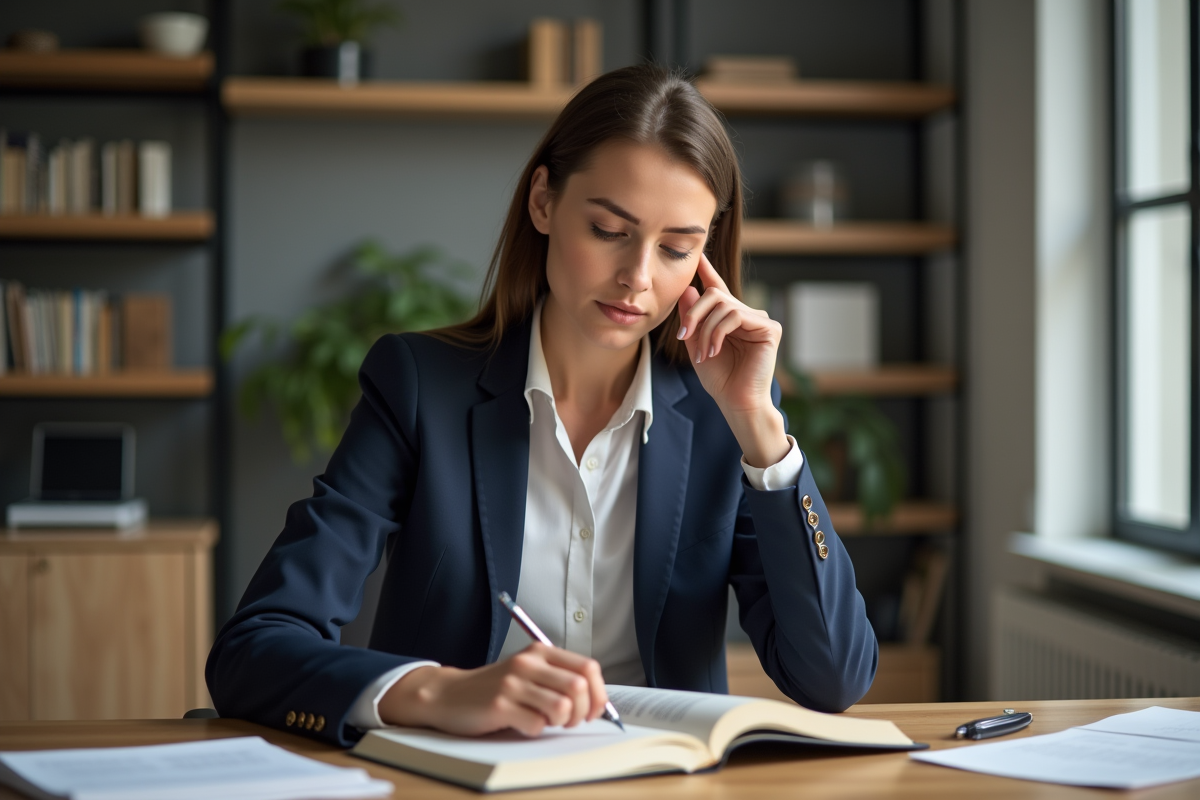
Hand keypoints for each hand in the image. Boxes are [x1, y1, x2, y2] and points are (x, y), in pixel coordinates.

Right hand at [377, 643, 608, 736]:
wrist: (448, 694)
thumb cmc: (494, 687)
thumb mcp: (528, 672)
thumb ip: (558, 678)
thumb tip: (596, 700)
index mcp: (540, 651)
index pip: (587, 667)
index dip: (598, 693)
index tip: (594, 709)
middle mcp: (528, 663)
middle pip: (579, 687)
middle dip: (583, 711)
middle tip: (570, 720)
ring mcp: (513, 683)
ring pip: (561, 706)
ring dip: (560, 722)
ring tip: (547, 722)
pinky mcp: (499, 704)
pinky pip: (535, 725)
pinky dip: (535, 730)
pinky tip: (522, 724)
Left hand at [676, 253, 788, 467]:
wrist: (735, 402)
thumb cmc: (719, 379)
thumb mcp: (696, 345)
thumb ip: (692, 319)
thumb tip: (689, 289)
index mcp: (730, 319)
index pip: (717, 290)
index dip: (707, 272)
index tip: (698, 256)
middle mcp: (747, 315)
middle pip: (715, 295)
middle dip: (694, 313)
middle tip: (683, 334)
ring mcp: (760, 320)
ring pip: (724, 305)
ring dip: (706, 329)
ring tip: (704, 353)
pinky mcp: (769, 328)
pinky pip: (736, 315)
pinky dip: (719, 332)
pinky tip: (715, 350)